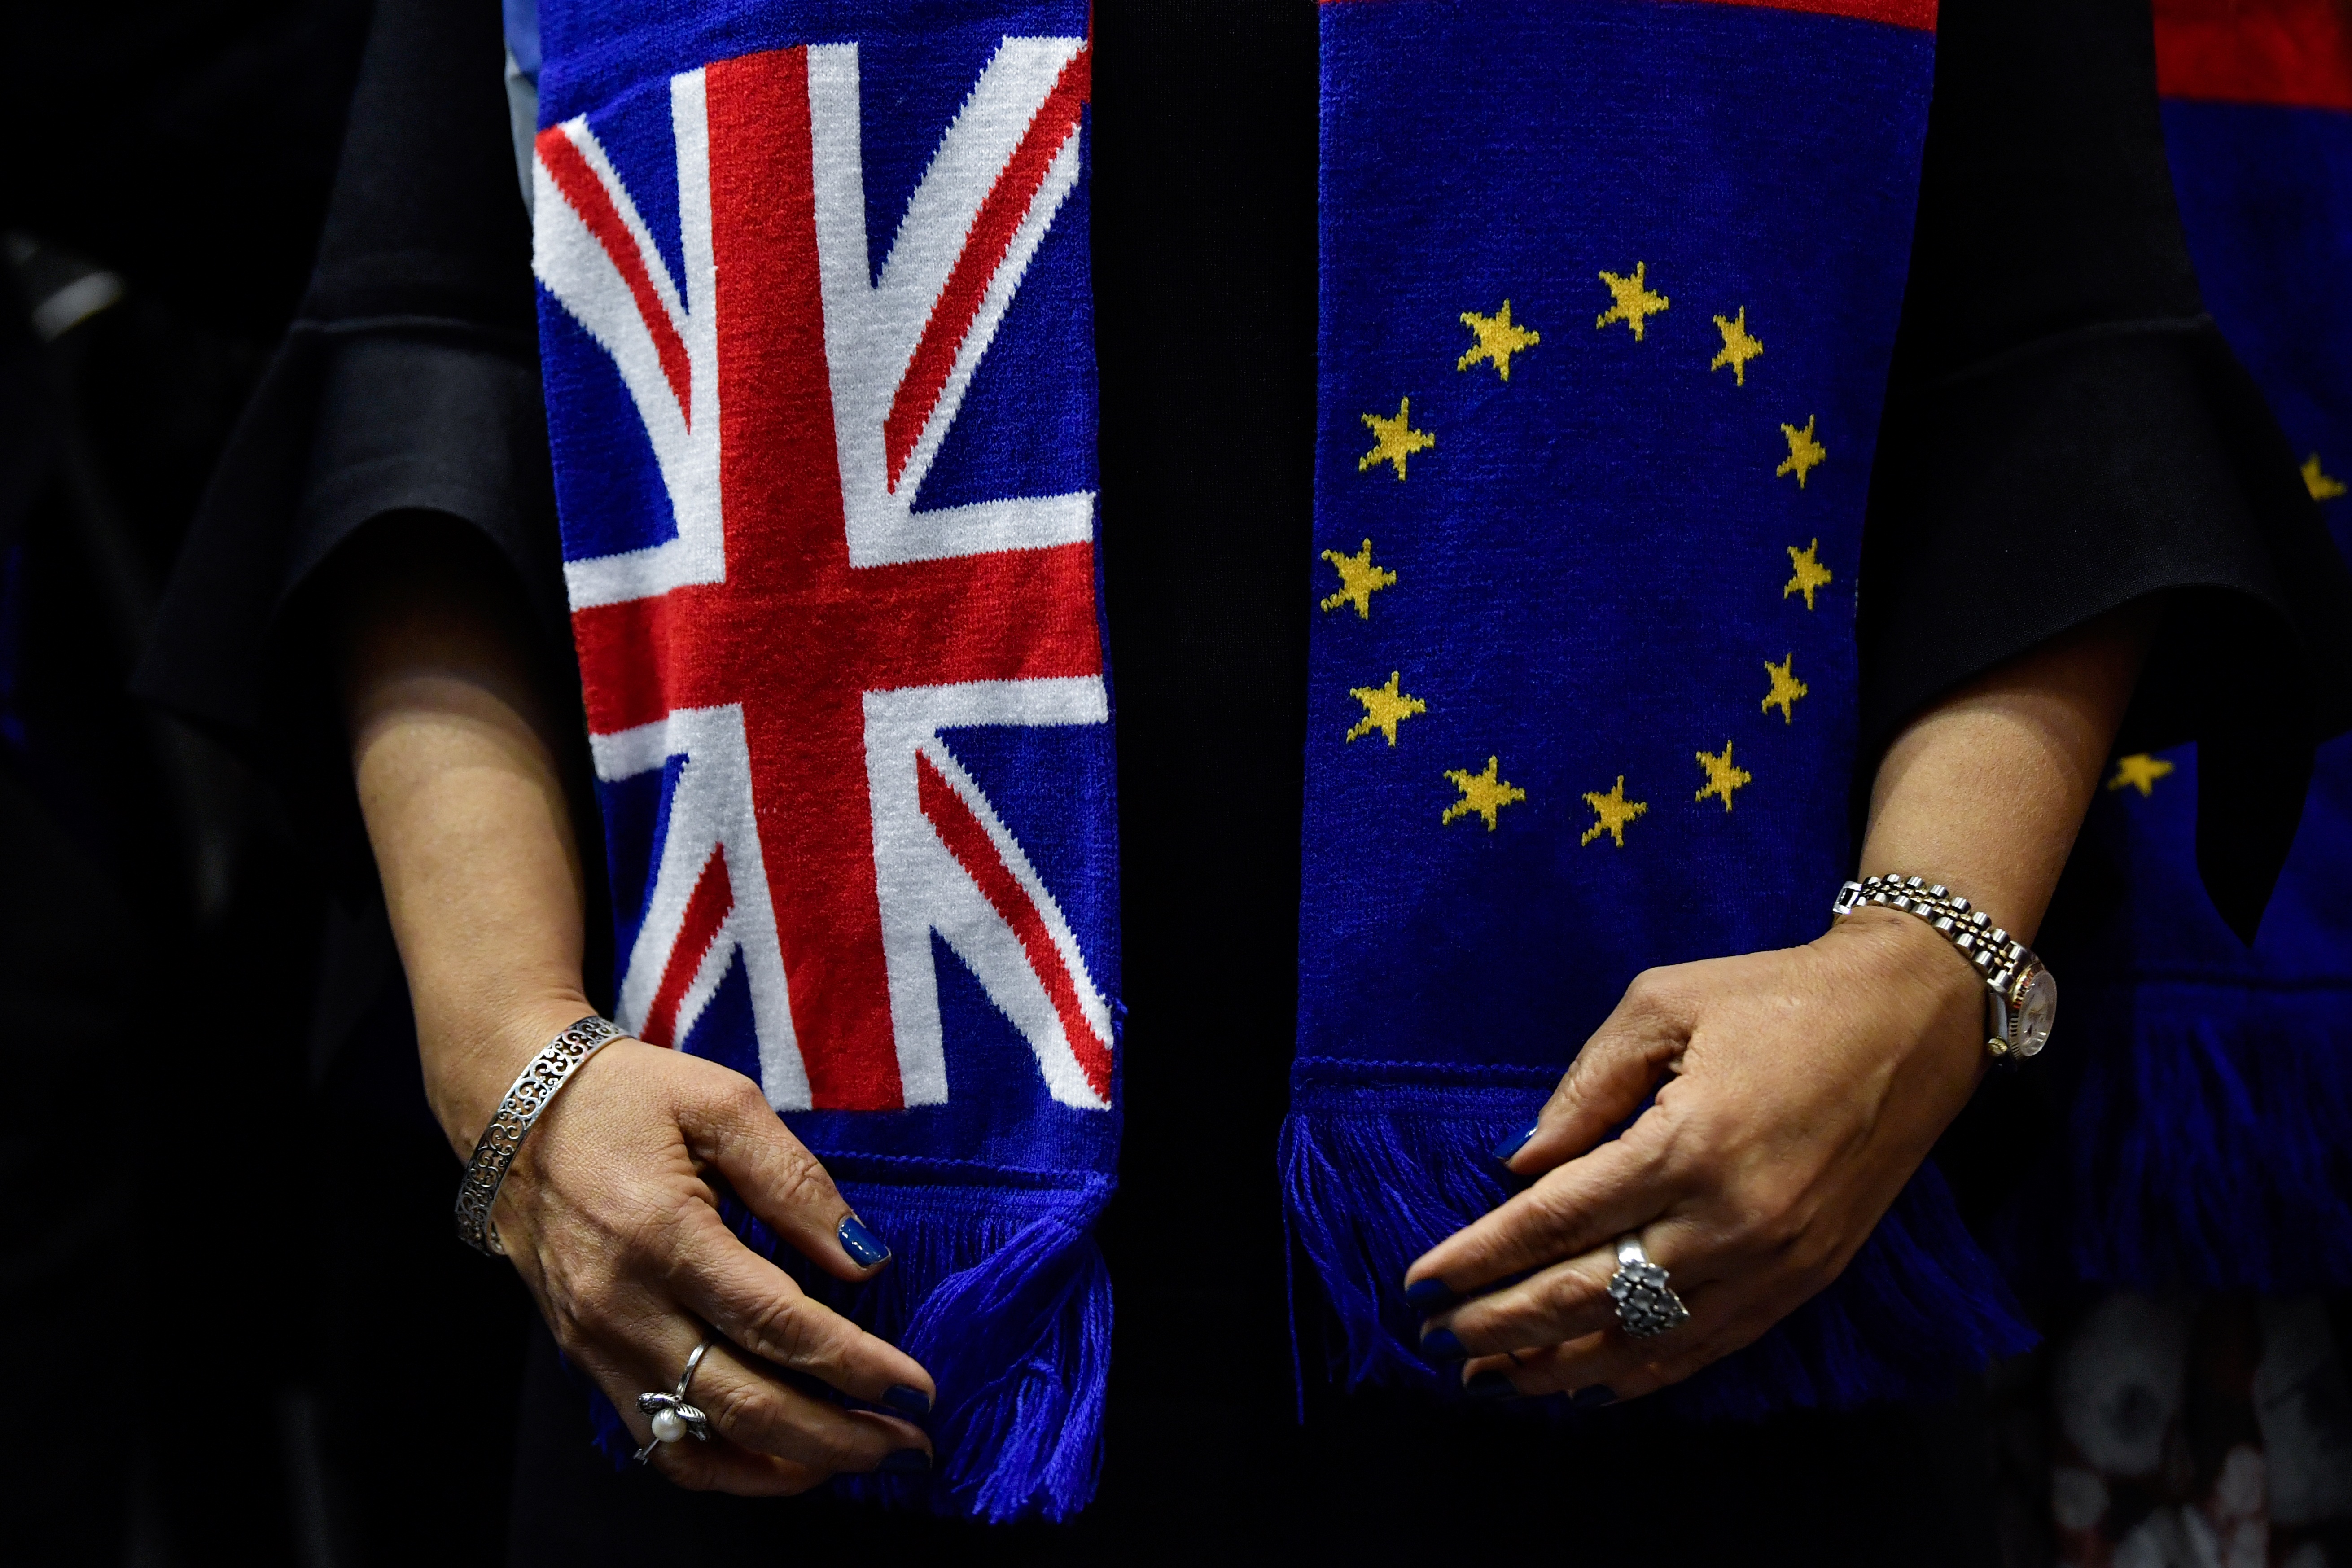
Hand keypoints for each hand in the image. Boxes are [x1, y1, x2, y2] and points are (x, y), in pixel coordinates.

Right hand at [475, 1000, 936, 1493]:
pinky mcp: (587, 1360)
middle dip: (839, 1438)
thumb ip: (796, 1183)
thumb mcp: (723, 1105)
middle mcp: (625, 1307)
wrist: (513, 1109)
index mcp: (665, 1235)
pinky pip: (657, 1441)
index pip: (779, 1325)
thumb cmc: (627, 1096)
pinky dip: (724, 1465)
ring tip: (861, 1460)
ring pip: (699, 1444)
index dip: (856, 1366)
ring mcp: (598, 1345)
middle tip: (912, 1446)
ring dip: (788, 1466)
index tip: (918, 1388)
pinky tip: (781, 1460)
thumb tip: (866, 1260)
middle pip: (745, 1404)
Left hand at [1403, 907, 1985, 1401]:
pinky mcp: (1804, 1279)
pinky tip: (1589, 1382)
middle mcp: (1731, 1219)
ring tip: (1493, 1376)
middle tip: (1438, 1339)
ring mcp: (1773, 1261)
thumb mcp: (1662, 1003)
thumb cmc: (1776, 997)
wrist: (1912, 1021)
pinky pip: (1707, 1346)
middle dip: (1503, 1323)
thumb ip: (1585, 1087)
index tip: (1422, 1281)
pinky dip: (1641, 1373)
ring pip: (1646, 1338)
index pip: (1558, 1219)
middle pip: (1590, 1293)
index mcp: (1689, 1143)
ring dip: (1560, 1363)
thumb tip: (1523, 1163)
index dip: (1483, 1256)